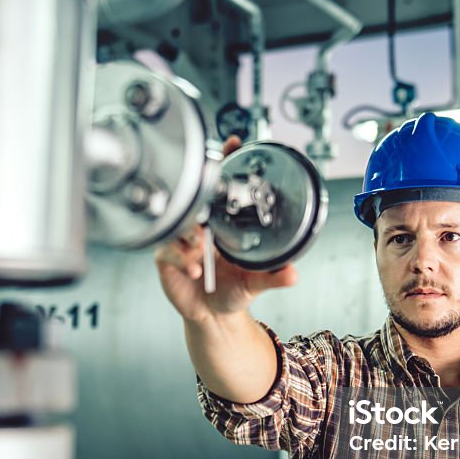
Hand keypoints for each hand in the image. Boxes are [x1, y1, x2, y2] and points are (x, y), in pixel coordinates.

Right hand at [154, 136, 297, 322]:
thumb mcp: (255, 282)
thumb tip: (293, 273)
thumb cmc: (232, 290)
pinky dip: (181, 258)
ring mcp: (181, 241)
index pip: (221, 187)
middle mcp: (200, 228)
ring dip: (191, 235)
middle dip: (199, 198)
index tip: (233, 143)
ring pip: (180, 226)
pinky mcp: (166, 257)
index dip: (225, 163)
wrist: (212, 315)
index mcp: (222, 224)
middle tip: (208, 212)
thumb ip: (273, 277)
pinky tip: (195, 269)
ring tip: (201, 247)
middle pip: (196, 200)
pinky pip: (168, 251)